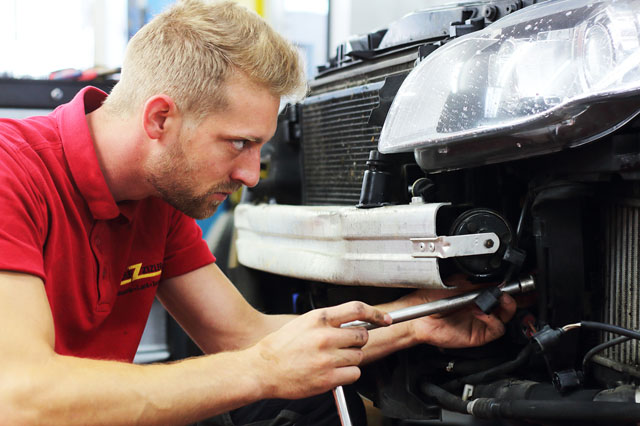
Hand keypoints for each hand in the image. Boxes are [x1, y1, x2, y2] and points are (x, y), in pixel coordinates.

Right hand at [250, 301, 390, 399]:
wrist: (262, 369)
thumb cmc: (281, 347)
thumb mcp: (303, 323)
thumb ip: (328, 321)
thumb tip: (353, 321)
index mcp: (319, 319)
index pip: (357, 309)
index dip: (375, 313)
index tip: (384, 319)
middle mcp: (325, 336)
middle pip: (362, 336)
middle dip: (357, 342)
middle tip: (343, 347)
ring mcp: (327, 358)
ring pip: (358, 357)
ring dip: (350, 360)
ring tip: (331, 360)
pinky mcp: (328, 378)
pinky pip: (354, 374)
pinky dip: (347, 375)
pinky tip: (332, 372)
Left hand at [397, 275, 516, 348]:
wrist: (420, 316)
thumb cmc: (432, 298)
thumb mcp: (457, 283)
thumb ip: (478, 282)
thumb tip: (497, 277)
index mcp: (478, 293)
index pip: (501, 290)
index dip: (512, 287)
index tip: (520, 282)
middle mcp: (482, 307)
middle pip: (509, 305)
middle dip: (516, 297)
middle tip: (514, 291)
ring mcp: (482, 322)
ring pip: (506, 317)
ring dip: (507, 307)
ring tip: (500, 299)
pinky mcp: (479, 335)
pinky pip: (496, 329)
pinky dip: (493, 320)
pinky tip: (482, 313)